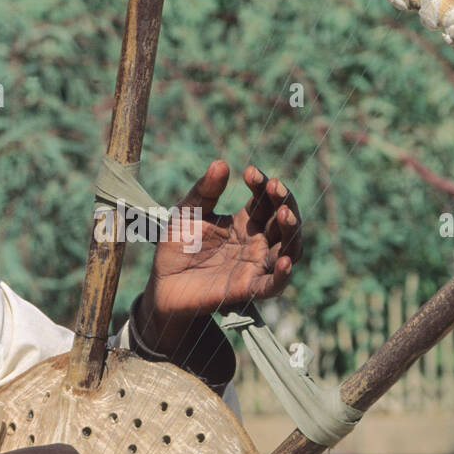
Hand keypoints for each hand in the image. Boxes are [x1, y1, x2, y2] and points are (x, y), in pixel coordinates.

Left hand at [137, 161, 302, 353]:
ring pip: (288, 250)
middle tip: (274, 187)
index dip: (262, 185)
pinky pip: (272, 285)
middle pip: (284, 222)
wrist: (162, 283)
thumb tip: (221, 163)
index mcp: (244, 222)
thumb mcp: (187, 213)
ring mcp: (254, 266)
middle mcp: (256, 242)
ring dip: (291, 231)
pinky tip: (285, 262)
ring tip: (284, 213)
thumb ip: (204, 191)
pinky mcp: (246, 289)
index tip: (250, 172)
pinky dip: (282, 276)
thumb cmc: (177, 247)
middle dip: (284, 202)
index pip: (265, 200)